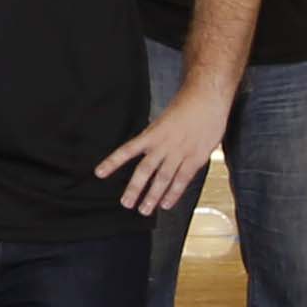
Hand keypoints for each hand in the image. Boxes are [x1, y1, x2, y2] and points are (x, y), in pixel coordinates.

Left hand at [97, 88, 226, 212]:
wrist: (207, 97)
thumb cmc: (186, 106)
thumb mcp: (164, 119)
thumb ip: (156, 136)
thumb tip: (147, 149)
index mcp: (152, 133)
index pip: (127, 150)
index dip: (113, 162)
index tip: (99, 173)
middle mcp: (163, 144)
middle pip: (145, 170)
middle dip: (135, 189)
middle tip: (126, 203)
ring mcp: (180, 152)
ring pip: (163, 178)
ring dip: (153, 196)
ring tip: (144, 210)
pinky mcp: (196, 157)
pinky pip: (182, 179)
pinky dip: (174, 193)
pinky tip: (166, 204)